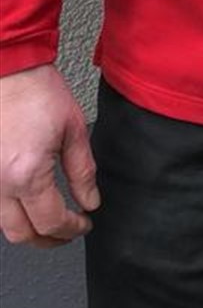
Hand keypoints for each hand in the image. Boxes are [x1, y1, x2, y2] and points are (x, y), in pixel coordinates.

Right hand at [0, 65, 99, 246]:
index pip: (50, 222)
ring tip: (48, 221)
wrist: (9, 68)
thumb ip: (83, 171)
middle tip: (67, 231)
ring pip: (3, 224)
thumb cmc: (37, 91)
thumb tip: (90, 200)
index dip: (71, 229)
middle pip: (21, 234)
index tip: (83, 223)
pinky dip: (10, 212)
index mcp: (26, 174)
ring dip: (27, 228)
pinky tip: (26, 203)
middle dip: (48, 240)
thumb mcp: (73, 130)